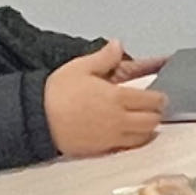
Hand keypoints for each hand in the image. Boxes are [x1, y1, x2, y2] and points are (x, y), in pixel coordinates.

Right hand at [44, 41, 167, 156]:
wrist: (36, 119)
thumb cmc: (56, 93)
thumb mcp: (80, 68)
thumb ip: (104, 57)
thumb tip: (117, 45)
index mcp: (117, 97)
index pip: (152, 100)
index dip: (159, 98)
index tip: (159, 95)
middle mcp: (118, 119)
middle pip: (152, 120)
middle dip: (156, 113)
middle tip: (153, 108)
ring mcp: (111, 137)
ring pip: (143, 136)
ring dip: (148, 128)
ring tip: (143, 120)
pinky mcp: (102, 150)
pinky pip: (127, 148)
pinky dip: (134, 141)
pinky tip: (130, 134)